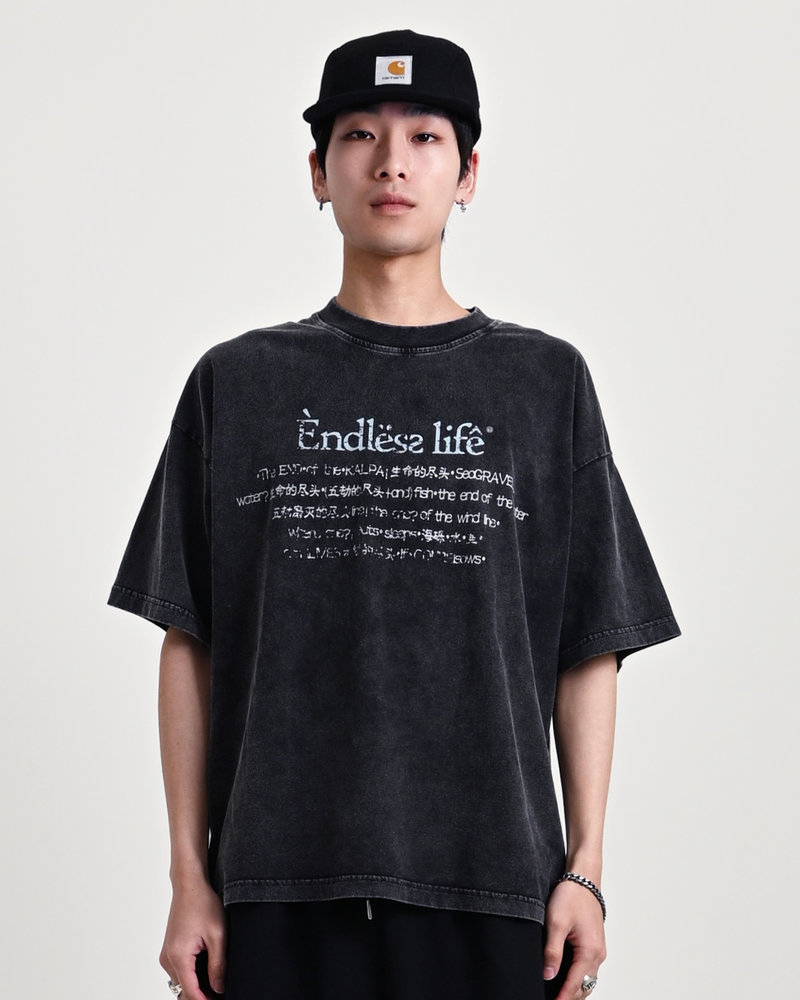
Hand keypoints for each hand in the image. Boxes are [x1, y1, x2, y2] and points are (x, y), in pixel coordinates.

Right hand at [159, 879, 226, 998]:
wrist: (189, 885)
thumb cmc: (203, 904)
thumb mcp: (218, 935)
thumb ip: (218, 965)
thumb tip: (218, 989)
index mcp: (179, 957)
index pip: (190, 994)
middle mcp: (168, 959)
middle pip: (183, 991)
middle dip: (201, 996)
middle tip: (220, 992)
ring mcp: (166, 954)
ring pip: (181, 983)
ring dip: (196, 987)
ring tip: (217, 982)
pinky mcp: (169, 950)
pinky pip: (179, 971)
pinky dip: (191, 976)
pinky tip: (207, 970)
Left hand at [542, 880, 606, 999]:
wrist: (584, 879)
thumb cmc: (571, 896)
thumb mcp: (556, 922)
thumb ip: (552, 951)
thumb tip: (548, 975)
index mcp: (590, 951)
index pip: (575, 984)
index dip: (562, 998)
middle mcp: (598, 954)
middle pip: (584, 986)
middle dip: (569, 996)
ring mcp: (598, 950)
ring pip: (587, 979)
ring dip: (574, 989)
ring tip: (556, 994)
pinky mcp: (595, 945)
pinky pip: (588, 969)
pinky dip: (578, 978)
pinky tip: (564, 979)